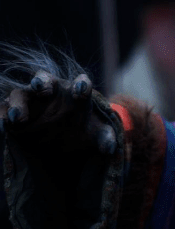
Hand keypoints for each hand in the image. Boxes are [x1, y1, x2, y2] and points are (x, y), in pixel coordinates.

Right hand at [0, 71, 115, 153]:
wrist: (62, 139)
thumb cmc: (82, 129)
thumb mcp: (95, 135)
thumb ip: (105, 138)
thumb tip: (110, 148)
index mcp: (75, 93)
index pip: (79, 86)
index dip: (81, 85)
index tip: (81, 88)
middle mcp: (50, 91)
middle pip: (43, 80)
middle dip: (43, 83)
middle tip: (44, 90)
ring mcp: (29, 101)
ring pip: (19, 95)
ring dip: (17, 105)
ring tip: (17, 118)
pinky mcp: (12, 113)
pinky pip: (3, 111)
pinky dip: (2, 116)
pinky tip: (3, 125)